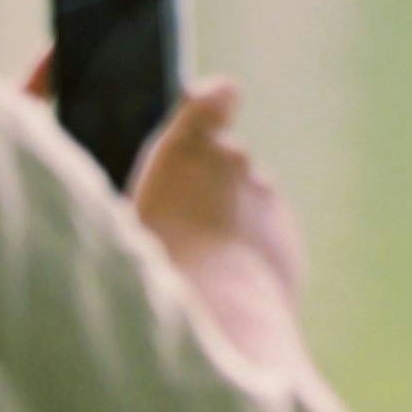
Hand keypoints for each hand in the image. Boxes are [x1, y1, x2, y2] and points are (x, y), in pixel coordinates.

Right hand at [129, 82, 309, 325]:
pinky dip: (247, 247)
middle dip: (208, 181)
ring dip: (227, 219)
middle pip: (223, 157)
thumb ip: (157, 182)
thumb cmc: (153, 264)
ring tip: (199, 259)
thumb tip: (166, 186)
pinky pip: (261, 231)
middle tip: (180, 220)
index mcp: (187, 144)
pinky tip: (223, 278)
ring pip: (243, 198)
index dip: (214, 101)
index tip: (208, 107)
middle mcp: (234, 160)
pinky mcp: (285, 233)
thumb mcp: (126, 213)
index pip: (216, 95)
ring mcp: (265, 196)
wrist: (216, 316)